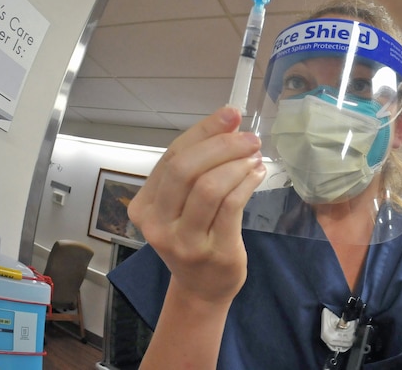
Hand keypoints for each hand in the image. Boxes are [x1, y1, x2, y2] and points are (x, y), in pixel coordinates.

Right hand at [128, 107, 265, 304]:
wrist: (201, 287)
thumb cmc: (194, 235)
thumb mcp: (183, 202)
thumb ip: (198, 165)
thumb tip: (228, 122)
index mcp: (144, 205)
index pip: (172, 156)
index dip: (203, 130)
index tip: (231, 113)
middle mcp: (157, 224)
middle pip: (186, 169)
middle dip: (222, 145)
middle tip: (249, 137)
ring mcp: (184, 241)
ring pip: (209, 187)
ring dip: (237, 164)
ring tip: (255, 156)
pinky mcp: (213, 251)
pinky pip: (231, 206)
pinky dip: (246, 183)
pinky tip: (257, 173)